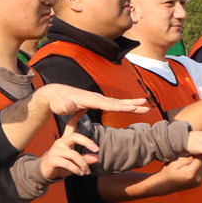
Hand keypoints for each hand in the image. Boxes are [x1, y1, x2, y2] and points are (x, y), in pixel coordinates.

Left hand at [31, 83, 148, 116]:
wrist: (55, 94)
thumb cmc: (58, 102)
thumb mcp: (60, 105)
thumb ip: (67, 106)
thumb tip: (71, 104)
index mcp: (90, 99)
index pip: (108, 104)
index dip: (121, 107)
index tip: (134, 108)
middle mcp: (96, 97)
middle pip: (117, 102)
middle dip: (132, 105)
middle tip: (146, 106)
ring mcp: (97, 98)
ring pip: (117, 102)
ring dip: (131, 104)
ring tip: (145, 105)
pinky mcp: (96, 101)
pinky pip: (113, 103)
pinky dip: (123, 104)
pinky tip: (131, 106)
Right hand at [40, 109, 100, 179]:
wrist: (47, 171)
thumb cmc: (63, 163)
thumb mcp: (76, 161)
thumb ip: (85, 158)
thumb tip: (97, 157)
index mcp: (66, 139)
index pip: (71, 125)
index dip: (77, 116)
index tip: (84, 108)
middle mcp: (61, 142)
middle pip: (75, 137)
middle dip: (87, 142)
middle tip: (97, 149)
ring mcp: (56, 150)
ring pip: (74, 155)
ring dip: (83, 164)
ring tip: (87, 171)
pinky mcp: (53, 159)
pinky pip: (68, 164)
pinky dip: (76, 170)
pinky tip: (81, 173)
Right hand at [158, 156, 201, 190]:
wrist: (165, 185)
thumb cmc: (168, 172)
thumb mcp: (175, 162)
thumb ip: (188, 158)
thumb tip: (199, 152)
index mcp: (192, 174)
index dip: (198, 152)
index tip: (192, 149)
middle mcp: (198, 179)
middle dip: (199, 156)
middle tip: (189, 155)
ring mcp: (199, 182)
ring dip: (198, 161)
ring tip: (188, 161)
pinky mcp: (199, 182)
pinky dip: (197, 166)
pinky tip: (189, 166)